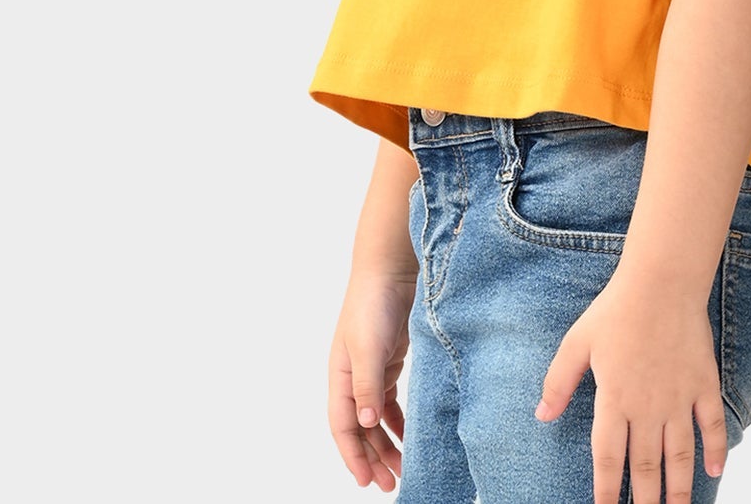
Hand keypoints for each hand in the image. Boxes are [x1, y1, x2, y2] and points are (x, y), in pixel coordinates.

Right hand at [328, 273, 413, 490]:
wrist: (392, 268)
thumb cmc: (373, 304)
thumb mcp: (368, 347)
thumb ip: (367, 386)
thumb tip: (365, 425)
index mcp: (340, 376)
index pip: (342, 426)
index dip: (352, 456)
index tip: (365, 482)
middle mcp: (353, 376)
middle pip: (359, 428)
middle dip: (372, 457)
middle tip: (388, 484)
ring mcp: (373, 368)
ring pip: (376, 417)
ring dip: (386, 442)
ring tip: (401, 467)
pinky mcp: (392, 359)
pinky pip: (392, 400)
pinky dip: (399, 419)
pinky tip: (410, 434)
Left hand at [536, 269, 727, 503]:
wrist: (662, 282)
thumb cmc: (617, 308)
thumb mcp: (577, 341)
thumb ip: (559, 381)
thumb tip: (542, 415)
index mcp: (615, 399)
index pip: (608, 458)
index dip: (605, 490)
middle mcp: (648, 407)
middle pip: (645, 466)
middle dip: (644, 500)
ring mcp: (679, 398)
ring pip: (680, 456)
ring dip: (679, 489)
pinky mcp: (704, 384)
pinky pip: (713, 425)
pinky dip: (717, 450)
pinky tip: (715, 472)